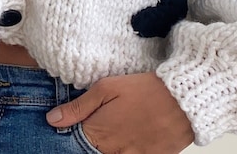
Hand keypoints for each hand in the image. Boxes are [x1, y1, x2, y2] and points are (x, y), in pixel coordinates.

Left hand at [45, 72, 193, 153]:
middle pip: (93, 152)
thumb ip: (78, 107)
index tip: (73, 128)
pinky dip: (129, 149)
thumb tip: (52, 120)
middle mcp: (114, 151)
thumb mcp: (107, 88)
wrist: (184, 100)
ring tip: (119, 128)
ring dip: (110, 146)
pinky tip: (133, 135)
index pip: (74, 143)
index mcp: (100, 133)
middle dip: (93, 141)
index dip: (72, 134)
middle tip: (106, 124)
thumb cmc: (145, 89)